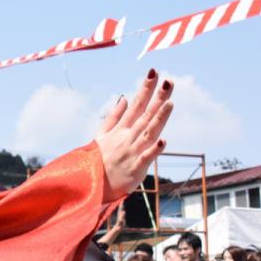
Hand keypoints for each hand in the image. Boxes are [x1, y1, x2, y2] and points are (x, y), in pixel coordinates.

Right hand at [94, 70, 174, 201]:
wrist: (90, 188)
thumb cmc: (98, 161)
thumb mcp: (101, 136)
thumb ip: (114, 117)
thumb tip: (124, 98)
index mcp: (121, 130)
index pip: (136, 105)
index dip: (145, 89)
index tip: (154, 72)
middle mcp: (127, 138)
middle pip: (145, 115)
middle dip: (157, 98)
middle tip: (168, 81)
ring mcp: (131, 153)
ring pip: (148, 133)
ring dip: (159, 118)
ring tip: (170, 103)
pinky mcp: (135, 169)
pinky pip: (146, 158)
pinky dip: (154, 150)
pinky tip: (164, 141)